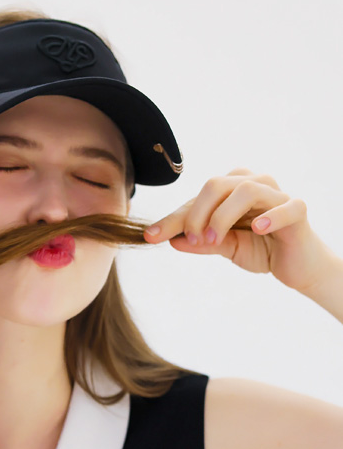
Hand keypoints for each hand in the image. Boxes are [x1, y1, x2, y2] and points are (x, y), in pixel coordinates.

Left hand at [144, 169, 331, 295]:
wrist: (296, 266)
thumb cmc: (261, 249)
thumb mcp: (226, 247)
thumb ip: (201, 243)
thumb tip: (172, 241)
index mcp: (232, 189)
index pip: (197, 199)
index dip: (173, 217)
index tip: (150, 236)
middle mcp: (254, 183)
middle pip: (217, 184)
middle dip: (197, 213)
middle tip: (192, 239)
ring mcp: (277, 194)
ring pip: (246, 190)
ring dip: (223, 216)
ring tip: (214, 240)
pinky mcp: (298, 209)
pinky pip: (284, 206)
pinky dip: (270, 216)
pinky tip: (257, 229)